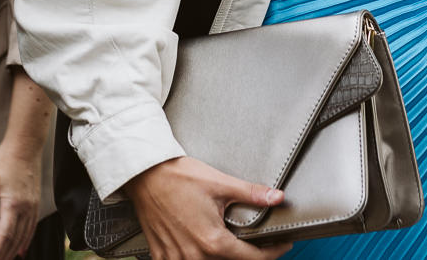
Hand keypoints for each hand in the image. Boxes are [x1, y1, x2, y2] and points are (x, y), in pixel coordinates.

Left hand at [0, 140, 41, 259]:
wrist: (25, 145)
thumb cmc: (5, 160)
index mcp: (14, 204)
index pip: (5, 235)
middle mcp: (26, 208)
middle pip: (16, 239)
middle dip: (5, 254)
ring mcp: (33, 205)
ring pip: (26, 235)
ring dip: (15, 250)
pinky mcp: (35, 202)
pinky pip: (32, 226)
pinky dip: (27, 239)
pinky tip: (22, 247)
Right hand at [127, 156, 289, 259]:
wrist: (144, 175)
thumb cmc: (178, 177)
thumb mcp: (220, 183)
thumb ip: (251, 194)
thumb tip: (277, 197)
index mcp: (212, 241)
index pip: (252, 259)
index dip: (272, 253)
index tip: (282, 246)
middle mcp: (193, 256)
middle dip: (247, 255)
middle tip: (259, 243)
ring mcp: (176, 258)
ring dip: (222, 257)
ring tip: (231, 242)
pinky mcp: (162, 256)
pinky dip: (198, 257)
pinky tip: (202, 246)